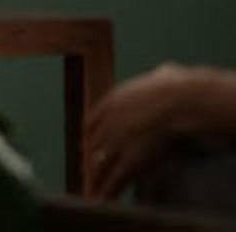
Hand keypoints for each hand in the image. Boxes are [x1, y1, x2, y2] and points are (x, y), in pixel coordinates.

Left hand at [85, 63, 193, 198]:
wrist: (182, 102)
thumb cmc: (180, 87)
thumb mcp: (162, 76)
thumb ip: (157, 78)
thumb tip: (165, 73)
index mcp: (113, 101)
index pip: (92, 122)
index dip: (92, 135)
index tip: (91, 143)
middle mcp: (108, 122)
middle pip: (93, 145)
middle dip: (91, 157)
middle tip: (91, 167)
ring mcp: (116, 142)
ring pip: (100, 165)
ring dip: (96, 178)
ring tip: (94, 188)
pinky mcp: (130, 161)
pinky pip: (114, 180)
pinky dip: (108, 191)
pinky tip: (103, 199)